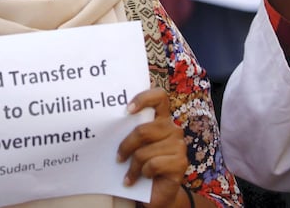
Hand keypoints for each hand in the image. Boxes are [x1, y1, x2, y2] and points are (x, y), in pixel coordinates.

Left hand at [117, 88, 187, 207]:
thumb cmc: (140, 164)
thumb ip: (129, 131)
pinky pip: (154, 164)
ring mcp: (179, 145)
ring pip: (146, 150)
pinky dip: (143, 173)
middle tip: (118, 158)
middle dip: (126, 145)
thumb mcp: (134, 145)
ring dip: (133, 166)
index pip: (159, 96)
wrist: (155, 192)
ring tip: (129, 174)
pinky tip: (141, 177)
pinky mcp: (181, 162)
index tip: (127, 109)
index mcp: (160, 118)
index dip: (143, 98)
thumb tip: (108, 123)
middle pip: (143, 129)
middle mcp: (172, 128)